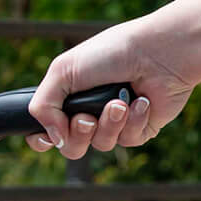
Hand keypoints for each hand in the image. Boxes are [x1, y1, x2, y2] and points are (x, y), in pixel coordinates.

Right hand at [26, 14, 199, 159]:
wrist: (157, 53)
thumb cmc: (111, 53)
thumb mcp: (62, 71)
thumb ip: (42, 106)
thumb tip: (53, 138)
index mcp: (69, 96)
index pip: (46, 130)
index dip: (42, 139)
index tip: (46, 137)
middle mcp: (90, 111)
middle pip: (72, 147)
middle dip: (79, 133)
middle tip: (87, 117)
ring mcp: (116, 121)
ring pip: (101, 144)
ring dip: (108, 124)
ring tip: (120, 102)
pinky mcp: (141, 128)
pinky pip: (128, 140)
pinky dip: (133, 121)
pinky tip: (141, 100)